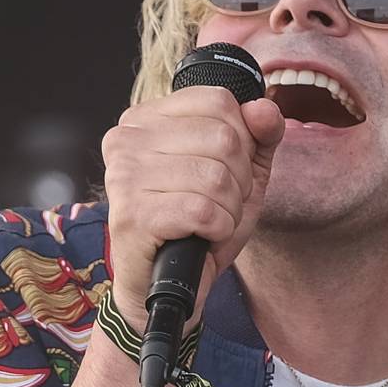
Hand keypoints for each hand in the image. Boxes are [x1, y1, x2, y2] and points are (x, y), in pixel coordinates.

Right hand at [99, 87, 284, 329]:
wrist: (170, 286)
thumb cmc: (199, 225)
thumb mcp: (242, 173)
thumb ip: (260, 136)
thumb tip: (263, 109)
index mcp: (147, 118)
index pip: (219, 100)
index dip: (243, 140)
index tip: (225, 171)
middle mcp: (127, 139)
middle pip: (224, 138)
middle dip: (239, 180)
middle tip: (217, 205)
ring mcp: (124, 176)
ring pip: (217, 177)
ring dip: (229, 210)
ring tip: (207, 223)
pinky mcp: (132, 214)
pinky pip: (204, 210)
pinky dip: (218, 230)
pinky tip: (200, 238)